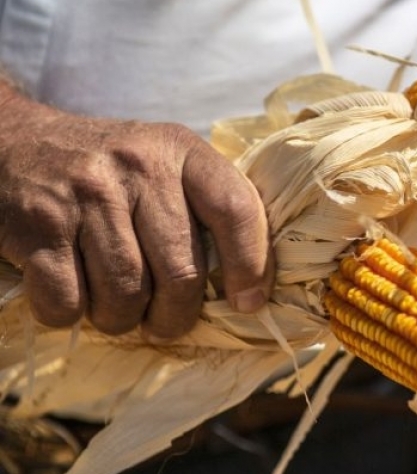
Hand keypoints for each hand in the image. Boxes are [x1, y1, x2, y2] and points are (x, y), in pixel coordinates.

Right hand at [0, 90, 273, 339]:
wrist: (9, 141)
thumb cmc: (106, 172)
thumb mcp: (162, 165)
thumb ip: (205, 208)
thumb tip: (249, 288)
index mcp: (180, 150)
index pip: (235, 209)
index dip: (251, 265)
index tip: (247, 303)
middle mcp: (137, 165)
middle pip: (181, 270)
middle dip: (175, 315)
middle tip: (164, 322)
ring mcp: (85, 193)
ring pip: (126, 293)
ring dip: (120, 318)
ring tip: (114, 308)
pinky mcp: (37, 224)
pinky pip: (67, 301)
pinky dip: (68, 315)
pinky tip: (69, 295)